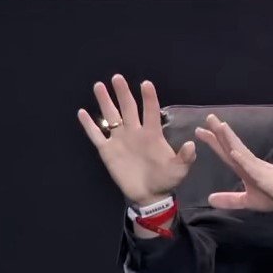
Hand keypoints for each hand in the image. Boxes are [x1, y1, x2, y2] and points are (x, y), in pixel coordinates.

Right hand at [78, 75, 194, 205]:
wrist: (149, 195)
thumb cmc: (166, 179)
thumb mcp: (179, 169)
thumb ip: (185, 157)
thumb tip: (190, 145)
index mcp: (152, 134)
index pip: (151, 111)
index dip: (149, 98)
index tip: (146, 84)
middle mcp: (135, 132)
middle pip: (128, 108)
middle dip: (123, 93)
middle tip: (117, 77)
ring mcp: (120, 140)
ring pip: (111, 116)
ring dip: (105, 102)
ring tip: (99, 86)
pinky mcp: (107, 151)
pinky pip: (96, 135)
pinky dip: (89, 125)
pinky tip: (82, 112)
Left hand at [196, 115, 272, 217]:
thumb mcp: (250, 201)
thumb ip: (231, 199)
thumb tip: (210, 199)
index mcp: (246, 169)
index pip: (227, 153)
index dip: (214, 142)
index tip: (200, 131)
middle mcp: (251, 164)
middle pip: (232, 146)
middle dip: (218, 133)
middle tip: (207, 117)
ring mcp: (260, 168)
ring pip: (242, 151)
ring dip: (230, 139)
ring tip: (219, 125)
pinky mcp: (267, 177)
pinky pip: (253, 167)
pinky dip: (243, 159)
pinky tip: (233, 152)